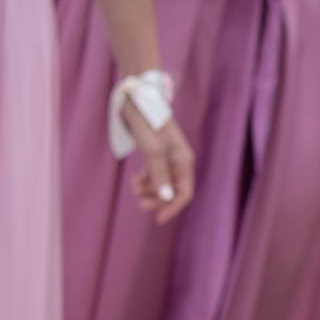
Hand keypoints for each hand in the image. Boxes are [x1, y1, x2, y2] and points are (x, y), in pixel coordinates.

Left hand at [118, 103, 193, 224]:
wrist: (138, 100)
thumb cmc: (148, 124)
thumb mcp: (153, 151)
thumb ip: (160, 175)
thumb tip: (166, 198)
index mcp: (183, 161)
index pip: (184, 192)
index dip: (172, 207)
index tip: (158, 218)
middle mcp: (178, 161)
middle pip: (173, 190)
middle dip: (158, 200)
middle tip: (140, 204)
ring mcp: (167, 157)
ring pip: (162, 183)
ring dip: (150, 191)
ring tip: (134, 191)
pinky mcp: (156, 153)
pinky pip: (154, 174)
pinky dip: (145, 180)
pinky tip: (135, 181)